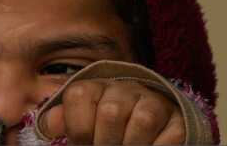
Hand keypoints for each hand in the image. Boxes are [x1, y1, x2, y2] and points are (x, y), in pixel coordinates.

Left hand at [42, 80, 184, 144]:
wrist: (151, 123)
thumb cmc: (106, 128)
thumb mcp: (81, 121)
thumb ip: (63, 121)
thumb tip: (48, 127)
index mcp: (96, 87)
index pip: (79, 96)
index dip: (79, 129)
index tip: (84, 143)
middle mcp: (125, 89)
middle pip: (111, 112)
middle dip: (105, 143)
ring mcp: (154, 102)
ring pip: (142, 121)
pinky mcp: (179, 120)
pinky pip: (170, 136)